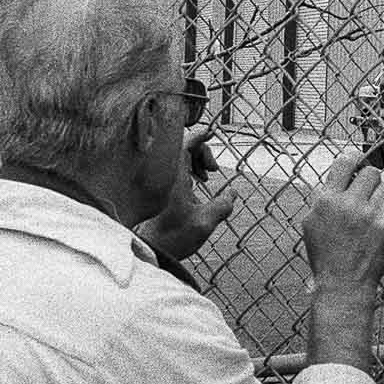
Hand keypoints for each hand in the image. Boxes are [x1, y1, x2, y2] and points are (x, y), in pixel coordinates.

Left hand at [137, 129, 236, 261]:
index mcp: (174, 178)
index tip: (212, 133)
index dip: (199, 137)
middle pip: (183, 149)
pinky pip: (176, 169)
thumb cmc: (173, 237)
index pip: (185, 145)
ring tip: (208, 178)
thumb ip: (223, 205)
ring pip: (180, 159)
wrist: (151, 249)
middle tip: (215, 171)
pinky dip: (189, 170)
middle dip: (202, 153)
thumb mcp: (205, 222)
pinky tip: (199, 185)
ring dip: (197, 162)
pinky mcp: (162, 189)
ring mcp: (162, 182)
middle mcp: (166, 177)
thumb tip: (232, 193)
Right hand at [303, 151, 383, 293]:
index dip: (354, 158)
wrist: (343, 284)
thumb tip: (339, 177)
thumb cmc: (326, 256)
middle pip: (371, 172)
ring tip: (376, 214)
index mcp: (326, 200)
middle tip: (369, 197)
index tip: (359, 159)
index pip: (344, 163)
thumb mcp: (312, 224)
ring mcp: (369, 215)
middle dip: (371, 183)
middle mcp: (348, 204)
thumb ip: (323, 199)